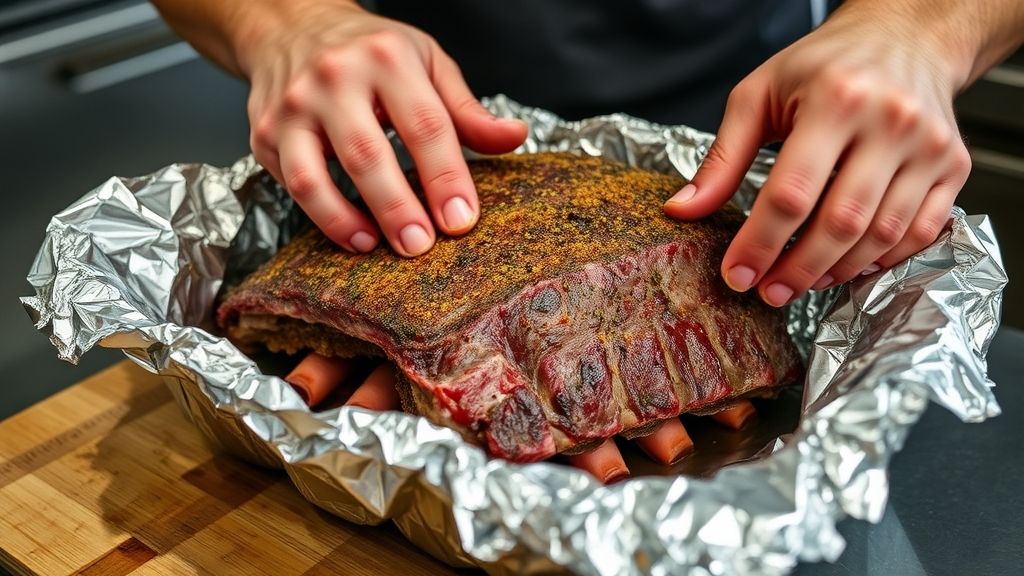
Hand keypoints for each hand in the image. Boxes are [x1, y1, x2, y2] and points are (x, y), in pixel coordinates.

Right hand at [241, 1, 527, 255]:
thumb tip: (514, 137)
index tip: (462, 219)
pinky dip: (321, 217)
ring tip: (378, 247)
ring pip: (314, 176)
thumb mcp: (428, 63)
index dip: (446, 178)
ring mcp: (294, 106)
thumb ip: (467, 110)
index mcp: (388, 58)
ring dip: (347, 220)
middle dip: (397, 208)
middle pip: (368, 155)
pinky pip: (292, 185)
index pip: (425, 125)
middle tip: (421, 245)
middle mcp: (335, 78)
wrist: (293, 26)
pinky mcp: (266, 133)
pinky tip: (352, 234)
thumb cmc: (371, 51)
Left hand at [665, 4, 971, 305]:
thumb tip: (683, 210)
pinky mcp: (955, 165)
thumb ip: (722, 157)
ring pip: (882, 235)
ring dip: (836, 271)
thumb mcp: (759, 95)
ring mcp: (930, 146)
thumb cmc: (826, 65)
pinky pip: (920, 231)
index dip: (760, 244)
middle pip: (840, 222)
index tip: (736, 274)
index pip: (791, 193)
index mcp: (836, 99)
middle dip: (797, 269)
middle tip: (768, 293)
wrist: (907, 37)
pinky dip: (883, 260)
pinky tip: (848, 264)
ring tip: (801, 281)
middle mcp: (891, 122)